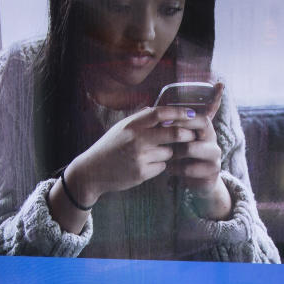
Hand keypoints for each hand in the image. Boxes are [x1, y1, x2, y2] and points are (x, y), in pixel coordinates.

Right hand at [63, 103, 209, 204]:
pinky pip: (161, 167)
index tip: (191, 114)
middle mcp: (137, 139)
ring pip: (169, 152)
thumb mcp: (121, 128)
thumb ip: (139, 120)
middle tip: (192, 136)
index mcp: (131, 125)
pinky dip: (158, 166)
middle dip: (186, 135)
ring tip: (152, 154)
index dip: (179, 113)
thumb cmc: (109, 147)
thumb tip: (158, 111)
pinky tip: (144, 166)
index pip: (161, 113)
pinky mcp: (141, 173)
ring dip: (167, 153)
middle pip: (174, 134)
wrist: (92, 172)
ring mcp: (140, 157)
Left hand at [166, 83, 224, 194]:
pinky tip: (171, 169)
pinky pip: (189, 168)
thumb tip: (148, 109)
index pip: (199, 116)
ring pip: (191, 148)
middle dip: (179, 131)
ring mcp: (214, 155)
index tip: (163, 121)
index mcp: (205, 128)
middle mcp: (213, 139)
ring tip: (167, 156)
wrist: (199, 181)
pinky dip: (176, 169)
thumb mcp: (179, 141)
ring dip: (174, 152)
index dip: (182, 117)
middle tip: (162, 137)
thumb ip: (171, 126)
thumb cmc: (185, 157)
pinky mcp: (212, 171)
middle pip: (199, 128)